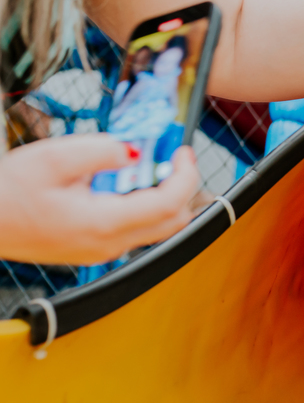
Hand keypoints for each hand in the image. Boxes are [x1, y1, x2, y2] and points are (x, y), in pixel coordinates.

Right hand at [0, 135, 199, 264]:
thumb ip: (98, 152)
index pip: (168, 205)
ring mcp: (105, 251)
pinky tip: (126, 182)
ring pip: (157, 228)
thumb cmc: (7, 192)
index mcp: (104, 224)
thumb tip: (133, 152)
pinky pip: (135, 230)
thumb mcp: (51, 159)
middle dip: (182, 186)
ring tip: (150, 164)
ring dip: (164, 196)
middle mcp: (111, 245)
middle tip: (174, 156)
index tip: (184, 151)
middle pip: (173, 222)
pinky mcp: (96, 249)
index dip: (185, 176)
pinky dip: (143, 205)